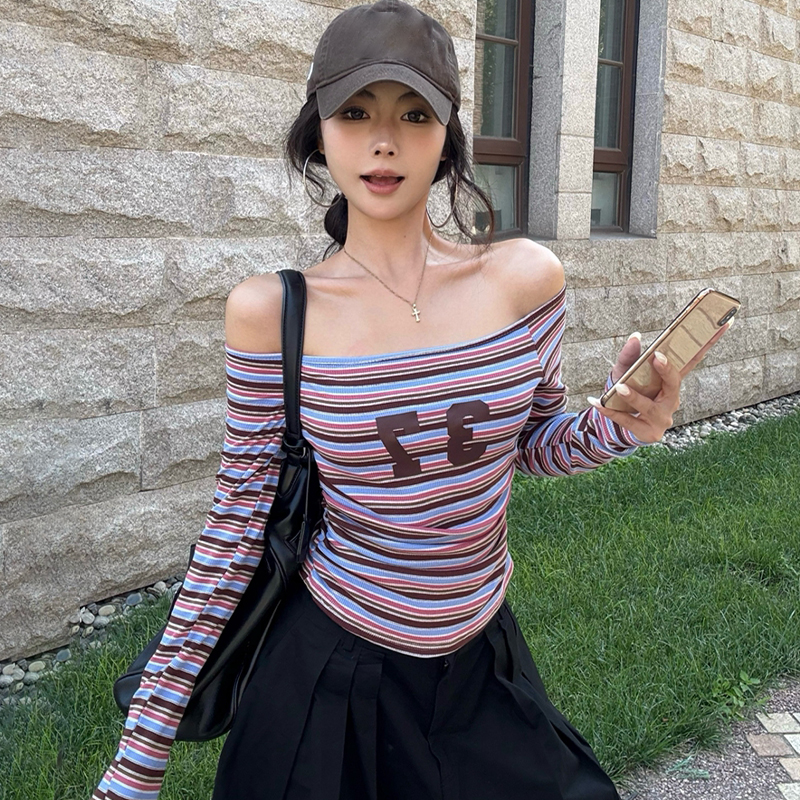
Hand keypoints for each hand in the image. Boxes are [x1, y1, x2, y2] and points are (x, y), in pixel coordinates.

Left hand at [588, 320, 733, 443]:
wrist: (616, 425)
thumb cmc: (626, 393)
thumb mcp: (624, 371)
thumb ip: (629, 356)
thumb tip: (634, 337)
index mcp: (670, 382)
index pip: (692, 361)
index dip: (709, 344)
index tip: (723, 323)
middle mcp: (672, 400)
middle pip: (674, 384)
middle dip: (667, 371)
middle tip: (657, 357)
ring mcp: (662, 418)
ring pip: (649, 406)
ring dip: (634, 397)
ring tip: (618, 386)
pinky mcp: (649, 433)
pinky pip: (628, 421)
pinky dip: (611, 411)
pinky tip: (596, 402)